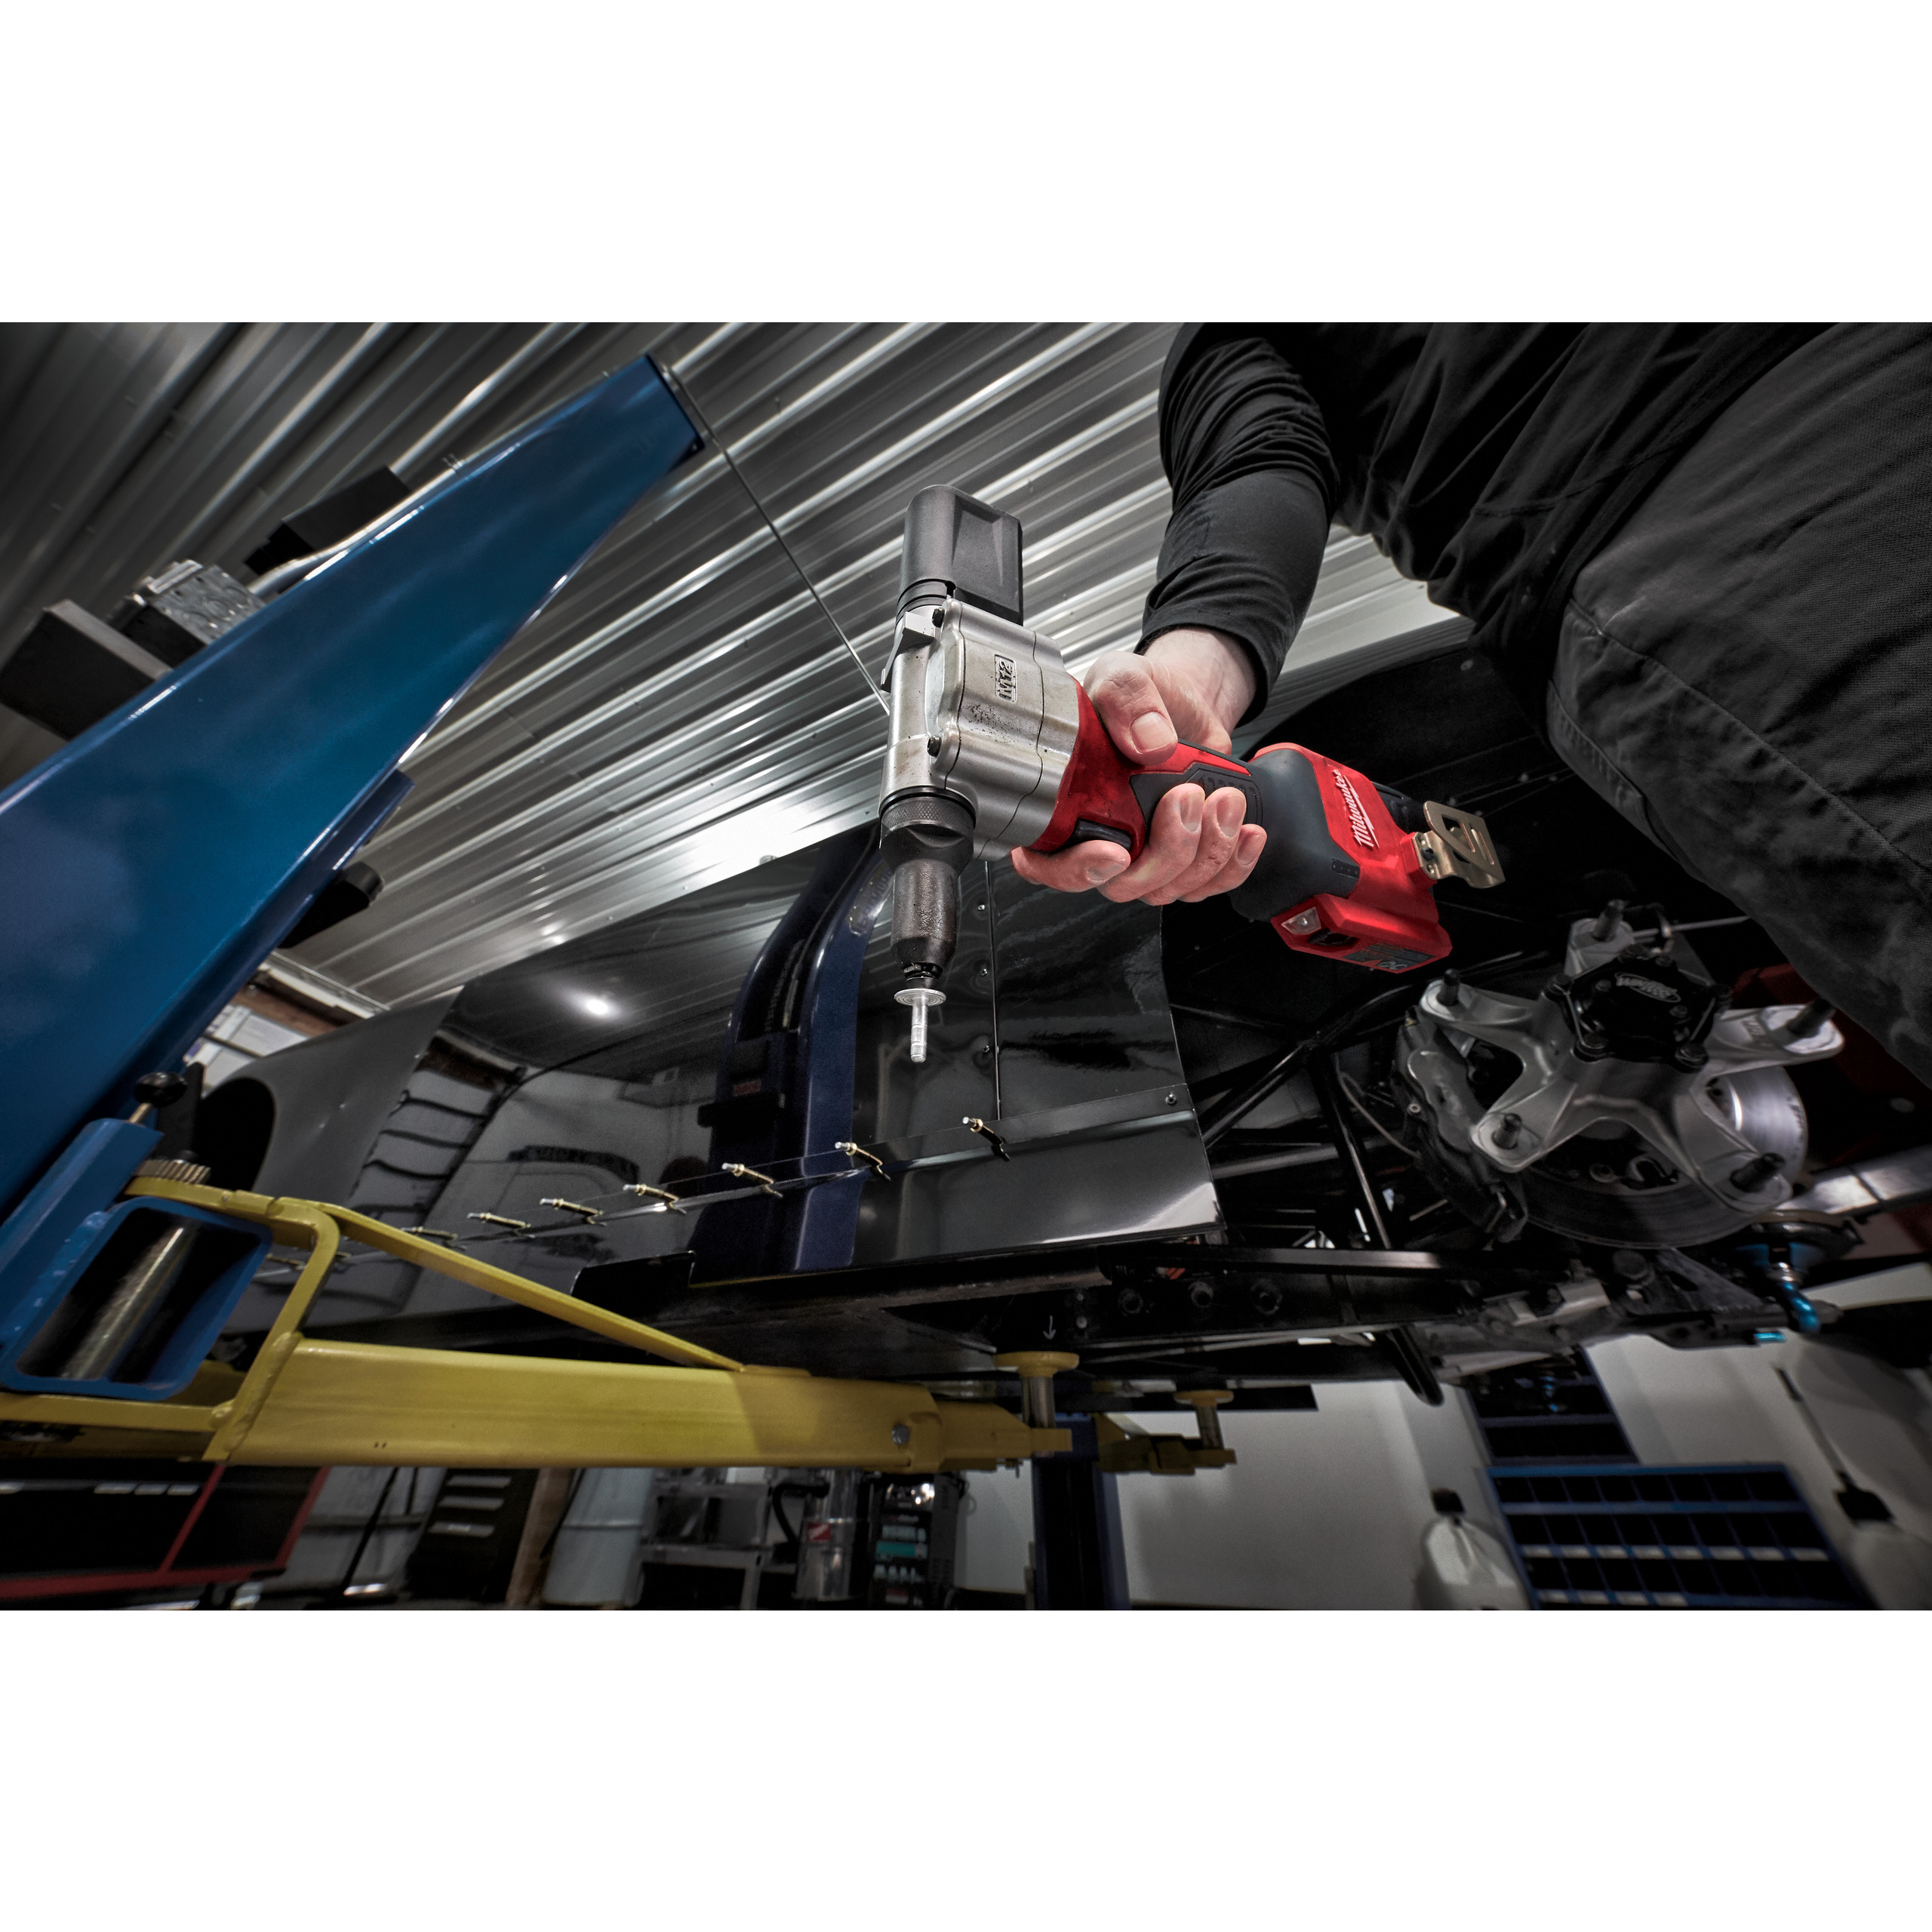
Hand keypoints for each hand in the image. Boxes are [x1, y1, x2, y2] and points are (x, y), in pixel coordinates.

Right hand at [1010, 628, 1266, 904]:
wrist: (1183, 705)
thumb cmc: (1139, 700)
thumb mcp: (1124, 678)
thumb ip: (1126, 701)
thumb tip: (1149, 742)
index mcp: (1063, 804)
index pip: (1048, 863)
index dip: (1077, 869)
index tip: (1115, 852)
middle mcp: (1098, 839)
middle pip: (1120, 884)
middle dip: (1165, 852)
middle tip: (1186, 797)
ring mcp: (1143, 855)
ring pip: (1170, 888)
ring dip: (1207, 849)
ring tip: (1225, 796)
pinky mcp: (1186, 860)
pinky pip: (1209, 884)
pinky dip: (1235, 861)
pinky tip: (1244, 828)